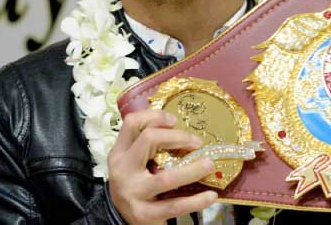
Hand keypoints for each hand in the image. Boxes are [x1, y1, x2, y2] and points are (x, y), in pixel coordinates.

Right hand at [107, 110, 217, 224]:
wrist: (123, 220)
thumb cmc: (136, 183)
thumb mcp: (133, 161)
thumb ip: (149, 145)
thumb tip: (185, 130)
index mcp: (120, 153)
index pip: (131, 123)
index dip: (155, 116)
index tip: (175, 120)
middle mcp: (122, 170)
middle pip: (149, 140)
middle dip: (178, 137)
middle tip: (197, 142)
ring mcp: (132, 193)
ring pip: (166, 178)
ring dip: (193, 170)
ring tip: (209, 164)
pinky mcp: (144, 214)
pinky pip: (174, 205)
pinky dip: (196, 201)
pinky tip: (211, 195)